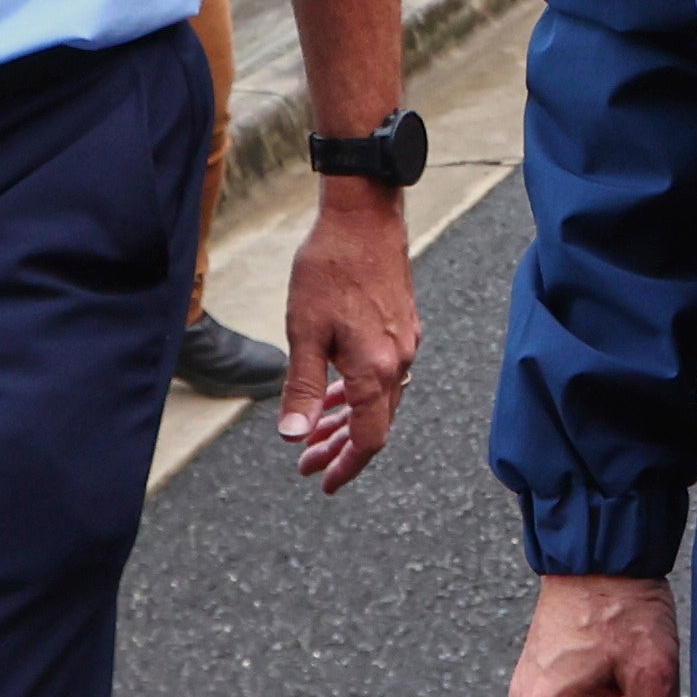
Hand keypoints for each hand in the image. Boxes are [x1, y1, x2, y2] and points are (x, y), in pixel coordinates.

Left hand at [272, 181, 418, 493]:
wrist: (363, 216)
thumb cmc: (329, 269)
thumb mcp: (304, 332)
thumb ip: (303, 388)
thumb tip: (293, 436)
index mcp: (375, 370)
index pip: (368, 439)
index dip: (345, 465)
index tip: (321, 480)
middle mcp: (398, 361)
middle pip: (374, 424)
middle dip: (340, 448)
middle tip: (307, 461)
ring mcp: (404, 343)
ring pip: (379, 399)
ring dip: (347, 420)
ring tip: (317, 430)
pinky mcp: (402, 325)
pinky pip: (383, 375)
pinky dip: (358, 392)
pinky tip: (337, 388)